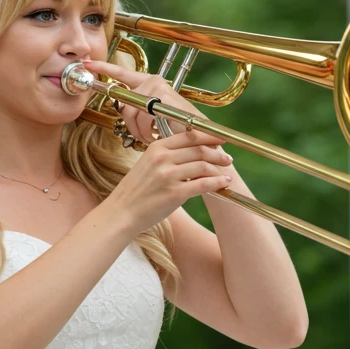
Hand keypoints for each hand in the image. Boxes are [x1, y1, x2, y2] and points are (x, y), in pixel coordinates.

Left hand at [81, 58, 215, 145]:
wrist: (200, 137)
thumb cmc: (177, 130)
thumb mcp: (152, 119)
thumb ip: (136, 111)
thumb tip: (121, 108)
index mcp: (149, 84)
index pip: (122, 73)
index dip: (103, 68)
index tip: (87, 63)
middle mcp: (153, 82)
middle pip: (123, 102)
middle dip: (130, 125)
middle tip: (144, 136)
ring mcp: (157, 88)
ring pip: (130, 112)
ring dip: (139, 131)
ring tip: (153, 137)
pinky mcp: (161, 96)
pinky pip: (141, 117)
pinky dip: (145, 132)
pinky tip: (158, 136)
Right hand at [103, 128, 235, 232]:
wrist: (121, 212)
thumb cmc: (136, 191)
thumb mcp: (148, 164)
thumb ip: (168, 156)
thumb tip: (195, 153)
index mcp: (156, 148)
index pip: (189, 136)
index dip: (209, 136)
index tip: (222, 139)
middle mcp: (162, 158)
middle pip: (199, 149)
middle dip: (217, 153)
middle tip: (228, 158)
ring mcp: (168, 175)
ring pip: (203, 166)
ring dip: (219, 168)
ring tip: (227, 172)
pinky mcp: (174, 193)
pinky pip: (203, 184)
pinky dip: (217, 182)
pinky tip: (224, 183)